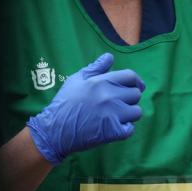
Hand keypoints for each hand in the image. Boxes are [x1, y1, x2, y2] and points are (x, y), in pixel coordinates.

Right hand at [27, 53, 145, 164]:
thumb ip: (95, 68)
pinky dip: (124, 129)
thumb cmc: (65, 104)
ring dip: (129, 114)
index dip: (136, 82)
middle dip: (130, 98)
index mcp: (101, 82)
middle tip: (118, 104)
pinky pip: (130, 129)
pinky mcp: (113, 131)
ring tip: (116, 116)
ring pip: (137, 112)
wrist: (54, 130)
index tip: (135, 87)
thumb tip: (109, 56)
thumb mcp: (76, 80)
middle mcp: (109, 96)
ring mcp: (113, 114)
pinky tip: (113, 128)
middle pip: (136, 94)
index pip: (131, 76)